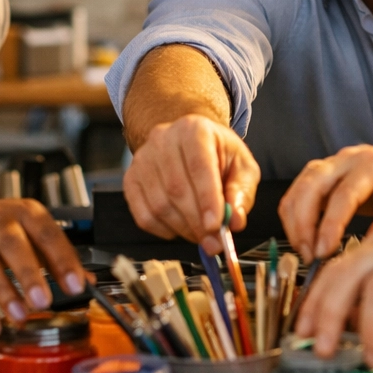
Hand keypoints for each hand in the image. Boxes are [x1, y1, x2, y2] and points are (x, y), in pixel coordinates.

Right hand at [0, 194, 85, 336]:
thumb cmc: (6, 226)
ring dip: (4, 293)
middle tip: (44, 301)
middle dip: (29, 275)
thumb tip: (87, 283)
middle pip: (12, 246)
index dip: (62, 260)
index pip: (48, 234)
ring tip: (20, 315)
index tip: (76, 285)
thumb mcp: (36, 231)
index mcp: (27, 213)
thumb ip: (59, 257)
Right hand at [123, 115, 260, 252]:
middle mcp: (163, 139)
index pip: (199, 166)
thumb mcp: (241, 166)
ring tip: (201, 236)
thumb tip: (235, 221)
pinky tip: (179, 229)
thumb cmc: (218, 155)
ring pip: (159, 205)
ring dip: (183, 228)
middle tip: (214, 242)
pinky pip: (143, 214)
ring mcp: (142, 159)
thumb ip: (241, 192)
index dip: (208, 199)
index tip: (216, 226)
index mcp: (194, 130)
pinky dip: (163, 230)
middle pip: (176, 189)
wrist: (189, 144)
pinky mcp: (131, 179)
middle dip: (197, 222)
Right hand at [279, 143, 372, 260]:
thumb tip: (368, 247)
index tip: (323, 251)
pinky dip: (294, 216)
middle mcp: (347, 159)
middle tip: (309, 255)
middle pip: (311, 186)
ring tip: (305, 251)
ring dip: (294, 222)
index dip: (329, 225)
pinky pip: (297, 192)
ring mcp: (330, 163)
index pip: (344, 194)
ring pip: (299, 188)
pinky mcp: (320, 173)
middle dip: (303, 224)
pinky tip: (303, 238)